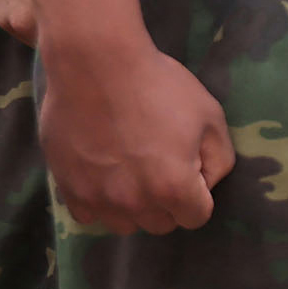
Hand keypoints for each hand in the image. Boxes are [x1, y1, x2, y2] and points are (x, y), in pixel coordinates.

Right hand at [39, 34, 232, 233]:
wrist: (96, 64)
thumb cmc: (159, 86)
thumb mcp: (210, 116)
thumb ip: (219, 160)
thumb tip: (206, 183)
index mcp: (173, 188)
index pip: (196, 217)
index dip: (198, 192)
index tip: (189, 166)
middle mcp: (134, 202)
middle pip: (161, 223)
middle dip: (168, 200)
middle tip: (161, 162)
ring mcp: (97, 198)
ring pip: (125, 224)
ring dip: (134, 206)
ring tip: (132, 169)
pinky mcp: (68, 188)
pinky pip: (90, 215)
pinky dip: (101, 202)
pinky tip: (106, 173)